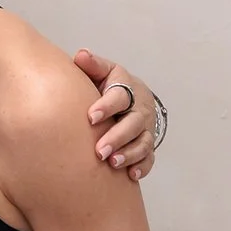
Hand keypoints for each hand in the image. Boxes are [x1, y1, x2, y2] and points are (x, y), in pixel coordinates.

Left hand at [75, 53, 157, 183]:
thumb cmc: (109, 85)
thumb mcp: (102, 71)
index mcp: (127, 88)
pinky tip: (131, 175)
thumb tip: (81, 55)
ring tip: (113, 163)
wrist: (131, 97)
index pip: (120, 96)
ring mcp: (146, 129)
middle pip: (133, 123)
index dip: (107, 106)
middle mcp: (139, 109)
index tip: (91, 117)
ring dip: (129, 154)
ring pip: (143, 143)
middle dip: (117, 137)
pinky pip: (149, 158)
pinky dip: (142, 166)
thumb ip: (92, 65)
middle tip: (100, 150)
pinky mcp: (148, 145)